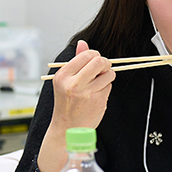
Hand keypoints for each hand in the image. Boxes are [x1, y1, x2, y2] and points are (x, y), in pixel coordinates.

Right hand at [37, 40, 114, 171]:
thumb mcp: (65, 81)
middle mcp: (73, 83)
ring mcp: (87, 93)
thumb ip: (76, 61)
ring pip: (108, 74)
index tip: (96, 61)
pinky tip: (97, 95)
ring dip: (107, 76)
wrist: (67, 128)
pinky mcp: (98, 101)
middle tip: (103, 68)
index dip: (96, 55)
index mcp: (63, 75)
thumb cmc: (66, 102)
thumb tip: (83, 43)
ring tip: (99, 83)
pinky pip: (109, 86)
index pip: (86, 55)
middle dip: (105, 63)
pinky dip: (106, 88)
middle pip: (99, 61)